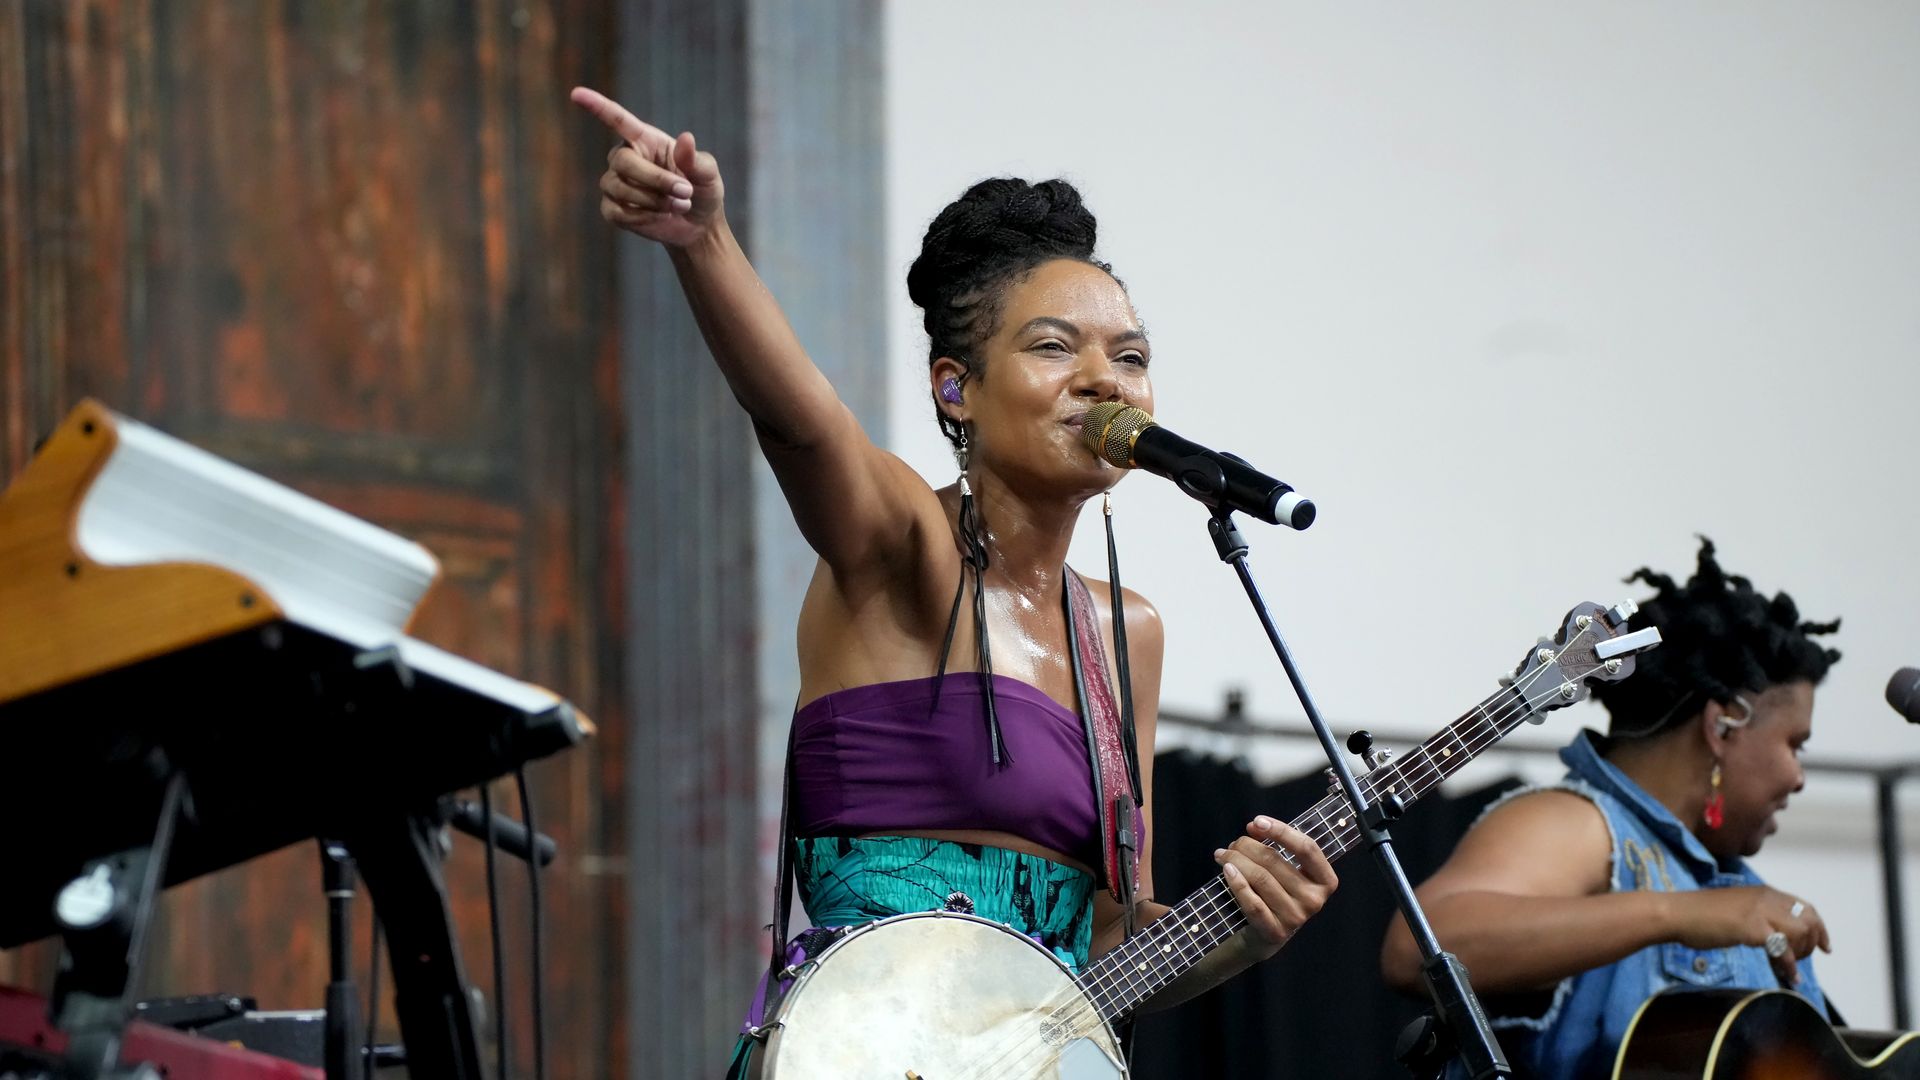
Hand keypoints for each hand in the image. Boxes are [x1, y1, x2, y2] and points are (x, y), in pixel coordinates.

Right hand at [569, 86, 724, 246]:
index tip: (576, 93)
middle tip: (686, 191)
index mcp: (644, 139)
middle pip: (623, 162)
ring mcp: (614, 184)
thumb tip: (685, 138)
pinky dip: (645, 217)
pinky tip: (661, 217)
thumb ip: (696, 159)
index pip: (617, 119)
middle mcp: (624, 157)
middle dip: (656, 180)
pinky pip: (619, 212)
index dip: (597, 106)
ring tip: (679, 205)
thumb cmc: (702, 190)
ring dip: (655, 200)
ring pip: (621, 189)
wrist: (698, 225)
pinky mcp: (612, 209)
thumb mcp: (707, 173)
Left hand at [1214, 816, 1337, 960]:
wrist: (1267, 936)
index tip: (1256, 821)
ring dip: (1236, 861)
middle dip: (1248, 846)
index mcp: (1325, 880)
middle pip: (1275, 861)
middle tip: (1233, 843)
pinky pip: (1252, 902)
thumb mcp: (1287, 870)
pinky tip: (1227, 870)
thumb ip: (1277, 846)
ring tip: (1224, 854)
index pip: (1307, 848)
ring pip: (1260, 878)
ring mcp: (1296, 917)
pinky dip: (1237, 882)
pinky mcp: (1275, 931)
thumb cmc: (1279, 893)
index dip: (1281, 831)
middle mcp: (1315, 899)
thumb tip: (1255, 826)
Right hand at [1668, 885, 1830, 986]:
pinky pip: (1782, 950)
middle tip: (1803, 959)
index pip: (1804, 907)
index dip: (1820, 927)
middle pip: (1809, 919)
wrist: (1678, 913)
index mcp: (1764, 892)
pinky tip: (1787, 975)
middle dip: (1813, 943)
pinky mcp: (1752, 928)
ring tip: (1790, 966)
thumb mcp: (1737, 908)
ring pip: (1801, 932)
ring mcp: (1760, 912)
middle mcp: (1766, 898)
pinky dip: (1789, 965)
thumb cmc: (1700, 913)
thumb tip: (1773, 934)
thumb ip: (1758, 915)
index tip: (1825, 946)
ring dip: (1801, 954)